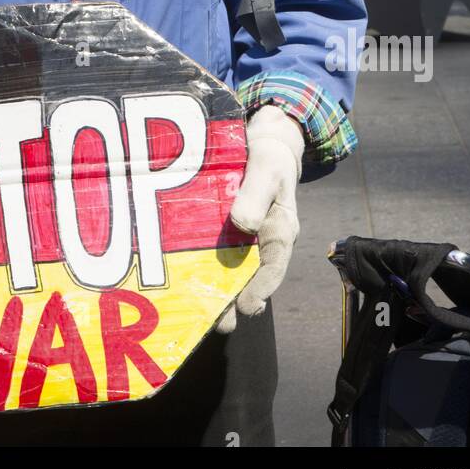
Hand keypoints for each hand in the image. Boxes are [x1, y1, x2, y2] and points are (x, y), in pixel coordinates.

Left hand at [216, 105, 303, 334]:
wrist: (262, 143)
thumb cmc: (269, 159)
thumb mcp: (267, 171)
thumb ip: (256, 196)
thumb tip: (242, 224)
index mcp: (280, 232)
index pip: (274, 267)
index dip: (261, 289)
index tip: (247, 306)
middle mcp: (262, 242)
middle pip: (251, 278)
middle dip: (236, 301)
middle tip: (221, 325)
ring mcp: (243, 239)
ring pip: (232, 271)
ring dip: (220, 292)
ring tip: (203, 315)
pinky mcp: (225, 232)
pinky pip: (217, 254)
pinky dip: (206, 269)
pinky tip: (189, 282)